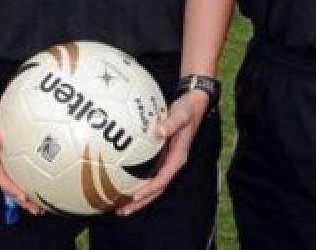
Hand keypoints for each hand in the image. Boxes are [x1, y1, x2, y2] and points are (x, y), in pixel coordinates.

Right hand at [0, 90, 41, 214]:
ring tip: (39, 203)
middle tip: (36, 209)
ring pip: (9, 178)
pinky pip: (13, 168)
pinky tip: (36, 179)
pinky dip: (24, 177)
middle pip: (5, 183)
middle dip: (19, 198)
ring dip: (22, 192)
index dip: (10, 188)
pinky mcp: (2, 150)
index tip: (23, 197)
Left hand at [117, 88, 207, 216]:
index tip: (135, 195)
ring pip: (153, 184)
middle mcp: (172, 163)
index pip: (163, 178)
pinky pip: (150, 174)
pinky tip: (123, 185)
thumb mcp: (182, 114)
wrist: (194, 104)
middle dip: (141, 201)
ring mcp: (167, 161)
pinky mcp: (162, 156)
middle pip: (157, 188)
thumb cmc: (187, 110)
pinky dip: (138, 182)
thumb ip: (172, 123)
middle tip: (123, 211)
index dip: (149, 188)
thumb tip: (159, 131)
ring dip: (138, 197)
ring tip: (121, 207)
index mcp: (178, 157)